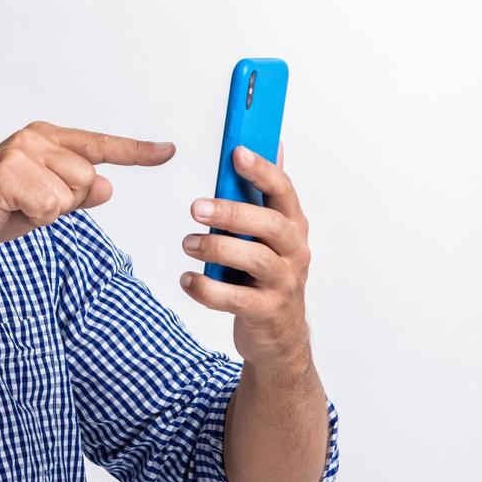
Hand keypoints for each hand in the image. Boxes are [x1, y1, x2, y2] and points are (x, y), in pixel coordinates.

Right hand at [0, 120, 174, 260]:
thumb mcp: (41, 203)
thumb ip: (76, 194)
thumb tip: (107, 186)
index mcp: (42, 138)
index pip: (99, 145)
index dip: (135, 152)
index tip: (167, 151)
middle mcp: (33, 138)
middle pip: (88, 178)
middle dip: (64, 202)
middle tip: (26, 205)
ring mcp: (20, 153)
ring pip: (71, 193)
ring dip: (46, 211)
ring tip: (15, 207)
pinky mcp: (8, 174)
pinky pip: (50, 205)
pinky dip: (33, 218)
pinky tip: (6, 210)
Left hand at [179, 142, 311, 369]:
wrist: (279, 337)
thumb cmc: (268, 276)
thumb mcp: (271, 235)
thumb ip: (266, 194)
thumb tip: (274, 144)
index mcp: (292, 226)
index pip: (283, 191)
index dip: (262, 170)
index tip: (237, 154)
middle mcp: (293, 251)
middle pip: (269, 224)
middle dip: (231, 212)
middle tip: (195, 208)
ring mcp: (283, 283)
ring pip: (254, 259)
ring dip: (215, 248)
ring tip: (188, 244)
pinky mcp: (266, 311)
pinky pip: (235, 298)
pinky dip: (207, 289)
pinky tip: (188, 280)